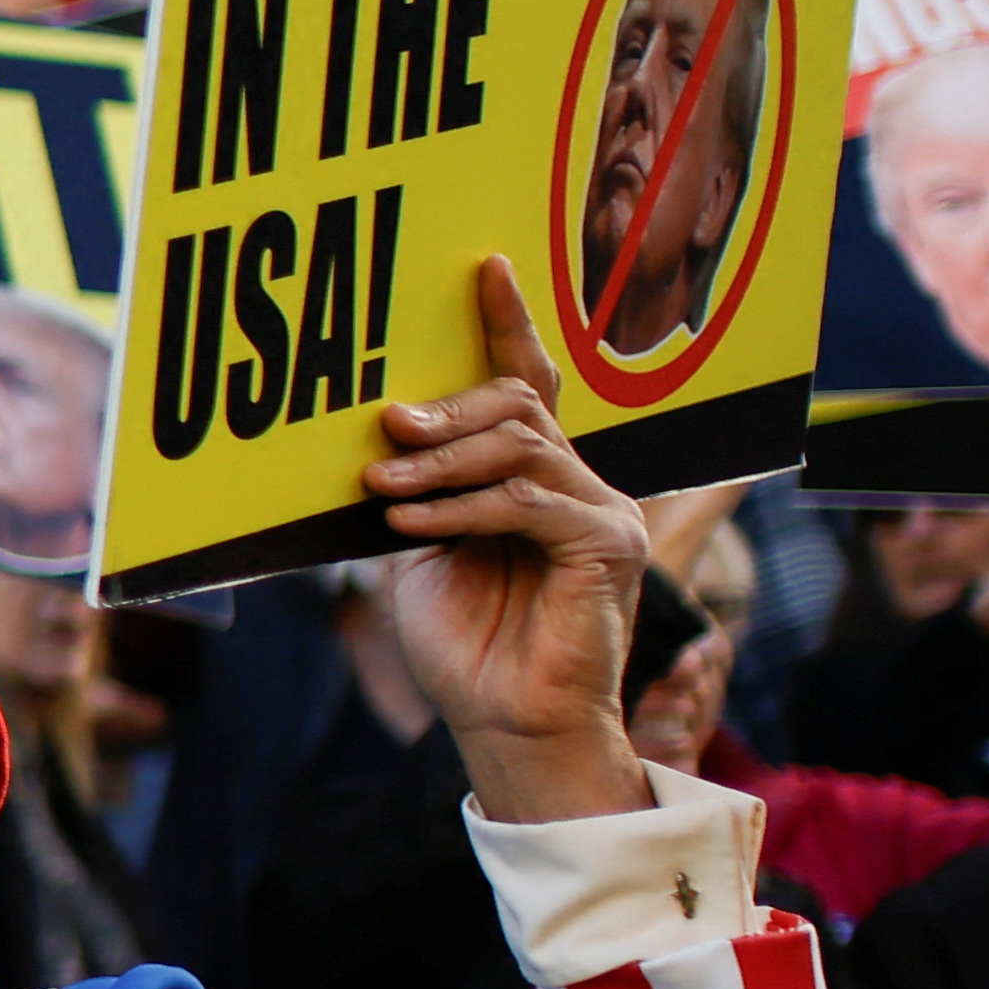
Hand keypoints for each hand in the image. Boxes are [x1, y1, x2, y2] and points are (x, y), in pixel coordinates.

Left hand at [358, 260, 652, 820]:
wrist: (503, 722)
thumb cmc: (462, 643)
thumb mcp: (419, 551)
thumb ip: (415, 490)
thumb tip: (378, 435)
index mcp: (532, 478)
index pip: (529, 383)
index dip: (508, 323)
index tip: (484, 267)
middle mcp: (576, 483)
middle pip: (516, 404)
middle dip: (445, 411)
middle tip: (384, 430)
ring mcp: (601, 510)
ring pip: (521, 445)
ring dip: (441, 463)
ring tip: (384, 489)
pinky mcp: (610, 545)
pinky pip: (531, 500)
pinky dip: (466, 507)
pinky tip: (414, 522)